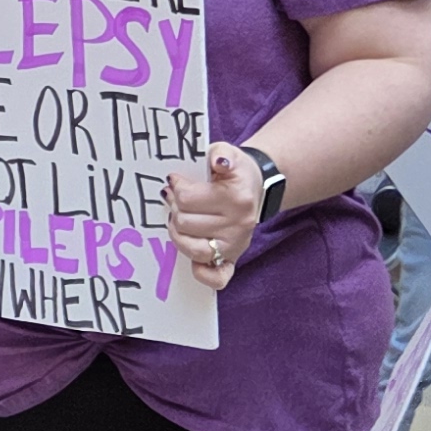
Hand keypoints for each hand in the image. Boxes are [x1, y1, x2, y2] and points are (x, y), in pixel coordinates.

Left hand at [168, 144, 266, 289]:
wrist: (255, 187)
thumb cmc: (234, 171)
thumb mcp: (226, 152)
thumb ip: (219, 154)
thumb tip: (217, 163)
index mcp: (237, 198)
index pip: (187, 198)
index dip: (176, 188)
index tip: (175, 181)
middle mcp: (239, 224)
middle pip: (185, 223)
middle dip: (175, 209)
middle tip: (177, 201)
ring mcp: (236, 244)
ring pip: (192, 249)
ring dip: (178, 234)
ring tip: (179, 221)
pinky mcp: (233, 259)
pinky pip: (216, 278)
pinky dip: (202, 273)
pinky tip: (193, 261)